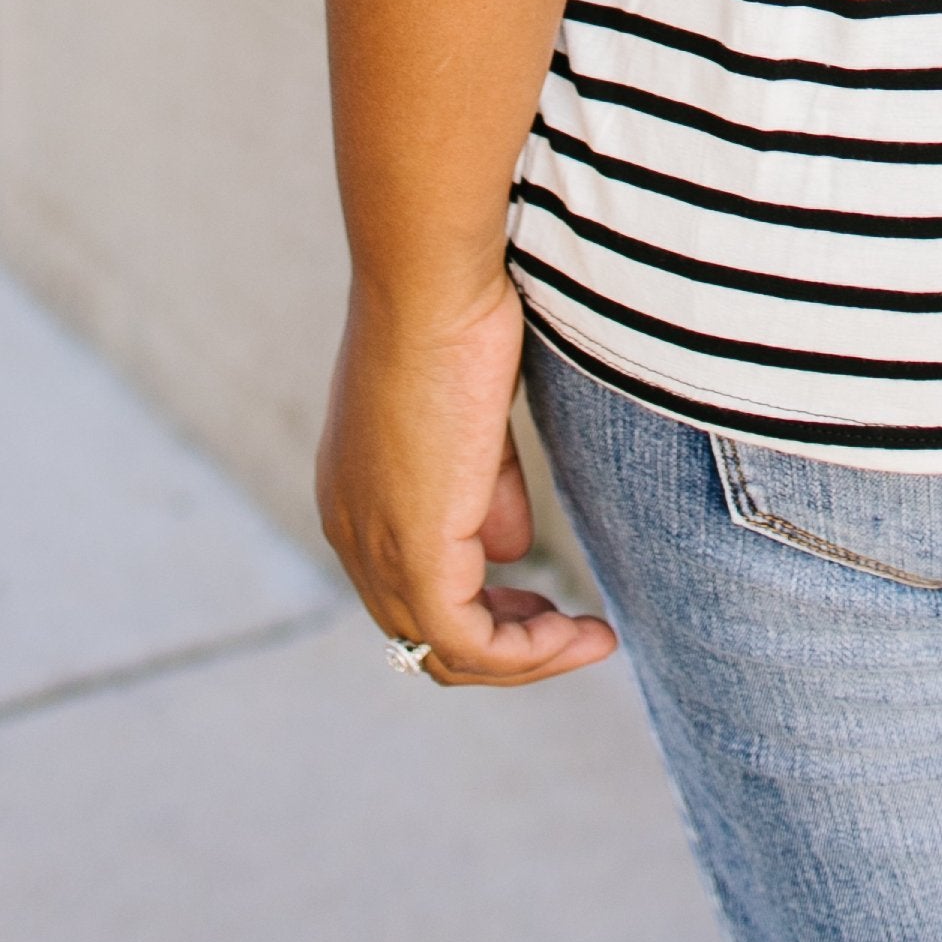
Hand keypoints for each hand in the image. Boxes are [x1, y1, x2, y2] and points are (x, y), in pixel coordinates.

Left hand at [317, 270, 615, 686]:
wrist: (431, 286)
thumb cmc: (455, 320)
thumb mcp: (473, 422)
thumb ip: (488, 492)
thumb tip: (512, 549)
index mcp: (356, 496)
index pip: (408, 589)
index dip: (479, 605)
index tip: (539, 597)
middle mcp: (353, 534)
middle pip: (422, 634)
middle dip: (503, 641)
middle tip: (566, 632)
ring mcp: (377, 549)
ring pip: (444, 653)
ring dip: (525, 656)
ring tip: (588, 639)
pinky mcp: (414, 555)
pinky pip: (468, 645)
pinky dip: (527, 653)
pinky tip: (580, 632)